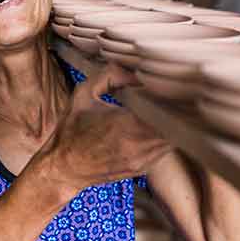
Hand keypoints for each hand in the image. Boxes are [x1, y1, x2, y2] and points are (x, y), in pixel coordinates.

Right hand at [36, 63, 171, 194]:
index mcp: (125, 125)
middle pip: (176, 125)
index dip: (173, 98)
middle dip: (176, 109)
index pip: (166, 110)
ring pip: (174, 139)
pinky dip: (164, 136)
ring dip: (172, 124)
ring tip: (164, 109)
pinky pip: (164, 149)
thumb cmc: (72, 130)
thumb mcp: (84, 93)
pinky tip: (154, 125)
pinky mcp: (143, 168)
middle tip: (170, 95)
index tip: (167, 86)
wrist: (63, 168)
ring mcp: (142, 160)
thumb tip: (136, 72)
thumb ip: (110, 74)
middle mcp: (138, 146)